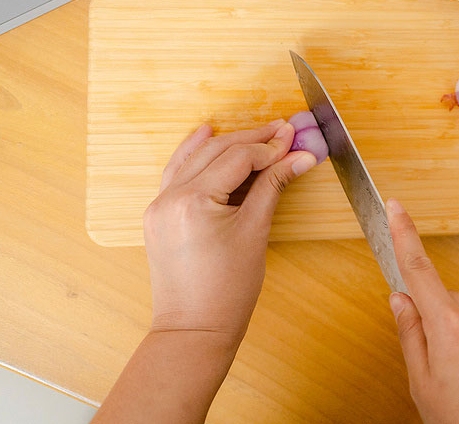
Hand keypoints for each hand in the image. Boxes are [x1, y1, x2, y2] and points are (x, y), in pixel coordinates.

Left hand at [143, 120, 315, 343]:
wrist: (194, 329)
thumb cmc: (227, 290)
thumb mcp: (256, 231)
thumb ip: (274, 185)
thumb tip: (300, 157)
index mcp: (193, 201)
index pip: (237, 158)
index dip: (270, 147)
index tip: (294, 139)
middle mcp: (170, 198)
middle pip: (216, 151)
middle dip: (252, 139)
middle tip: (283, 130)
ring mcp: (159, 205)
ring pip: (195, 157)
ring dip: (226, 141)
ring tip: (257, 131)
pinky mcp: (158, 214)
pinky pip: (177, 172)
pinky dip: (195, 154)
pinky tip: (207, 135)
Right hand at [386, 199, 458, 423]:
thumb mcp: (423, 384)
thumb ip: (410, 336)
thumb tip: (400, 299)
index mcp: (449, 326)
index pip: (418, 269)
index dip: (403, 234)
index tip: (394, 206)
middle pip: (441, 300)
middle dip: (431, 321)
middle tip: (431, 366)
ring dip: (454, 338)